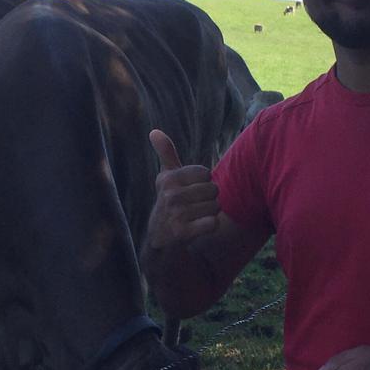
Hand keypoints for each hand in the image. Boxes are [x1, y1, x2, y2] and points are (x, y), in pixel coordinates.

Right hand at [146, 129, 219, 249]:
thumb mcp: (166, 177)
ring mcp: (176, 214)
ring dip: (209, 213)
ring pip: (215, 207)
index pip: (206, 173)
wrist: (159, 239)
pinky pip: (213, 224)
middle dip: (209, 199)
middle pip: (214, 189)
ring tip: (194, 217)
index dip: (203, 182)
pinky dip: (210, 227)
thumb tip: (154, 131)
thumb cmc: (169, 202)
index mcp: (168, 178)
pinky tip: (197, 228)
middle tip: (194, 206)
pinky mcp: (182, 233)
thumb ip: (166, 153)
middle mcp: (170, 195)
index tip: (190, 191)